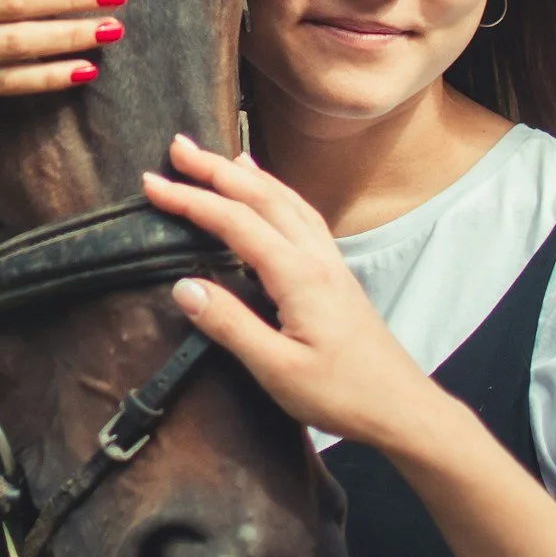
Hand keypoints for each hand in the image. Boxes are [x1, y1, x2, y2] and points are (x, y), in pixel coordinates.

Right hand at [143, 135, 444, 451]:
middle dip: (216, 170)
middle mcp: (315, 257)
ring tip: (218, 157)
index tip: (152, 184)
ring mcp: (329, 262)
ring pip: (285, 200)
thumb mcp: (277, 369)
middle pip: (262, 197)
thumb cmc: (342, 394)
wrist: (403, 408)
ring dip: (247, 175)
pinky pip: (302, 215)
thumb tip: (182, 285)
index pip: (235, 222)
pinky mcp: (335, 274)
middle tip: (177, 148)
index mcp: (298, 275)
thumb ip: (229, 325)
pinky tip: (270, 192)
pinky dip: (277, 192)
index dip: (191, 199)